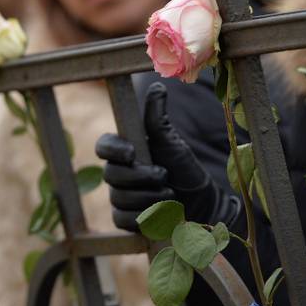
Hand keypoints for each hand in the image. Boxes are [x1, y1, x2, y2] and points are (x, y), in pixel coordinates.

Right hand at [96, 82, 239, 230]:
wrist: (202, 204)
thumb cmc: (184, 168)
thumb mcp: (172, 142)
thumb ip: (158, 118)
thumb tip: (158, 85)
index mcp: (126, 150)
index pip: (103, 146)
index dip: (113, 150)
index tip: (132, 153)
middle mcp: (118, 173)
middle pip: (111, 175)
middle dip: (141, 177)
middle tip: (164, 176)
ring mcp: (119, 197)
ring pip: (119, 198)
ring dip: (148, 198)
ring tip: (170, 196)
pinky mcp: (125, 220)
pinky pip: (121, 219)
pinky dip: (143, 217)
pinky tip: (161, 214)